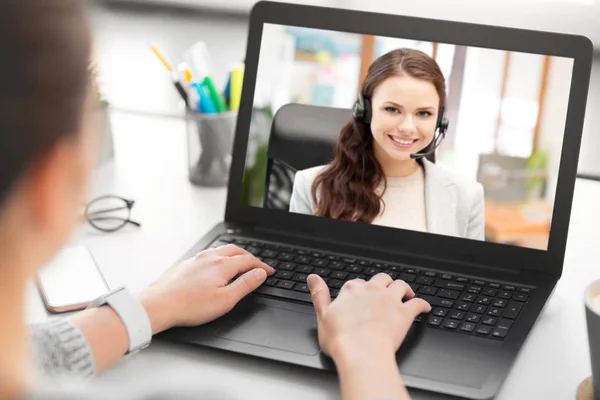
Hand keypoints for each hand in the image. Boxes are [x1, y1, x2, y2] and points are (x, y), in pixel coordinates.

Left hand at [139, 244, 273, 333]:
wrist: (159, 305)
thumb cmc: (190, 306)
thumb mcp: (225, 300)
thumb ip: (245, 285)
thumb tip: (259, 274)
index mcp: (222, 265)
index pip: (249, 260)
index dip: (262, 266)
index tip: (269, 271)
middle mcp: (210, 257)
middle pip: (237, 250)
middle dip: (251, 257)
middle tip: (258, 265)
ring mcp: (197, 259)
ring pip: (222, 250)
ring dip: (236, 254)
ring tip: (242, 261)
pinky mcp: (188, 263)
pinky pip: (210, 253)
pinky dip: (222, 255)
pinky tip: (218, 263)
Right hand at [307, 273, 430, 363]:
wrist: (361, 352)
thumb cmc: (341, 339)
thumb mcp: (322, 315)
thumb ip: (319, 294)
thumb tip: (312, 278)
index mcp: (352, 290)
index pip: (357, 283)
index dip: (360, 289)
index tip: (361, 295)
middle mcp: (372, 290)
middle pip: (381, 279)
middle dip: (384, 283)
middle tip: (386, 290)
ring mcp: (390, 300)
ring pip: (401, 285)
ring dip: (405, 288)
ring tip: (406, 293)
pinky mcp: (405, 313)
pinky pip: (418, 303)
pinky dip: (423, 304)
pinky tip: (425, 308)